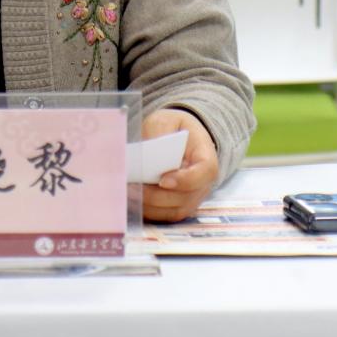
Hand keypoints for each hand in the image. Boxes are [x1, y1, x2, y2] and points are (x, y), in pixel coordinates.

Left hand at [140, 108, 218, 222]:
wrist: (179, 138)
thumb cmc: (173, 129)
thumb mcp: (165, 120)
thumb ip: (158, 132)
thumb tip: (148, 151)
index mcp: (206, 158)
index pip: (204, 172)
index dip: (185, 180)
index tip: (162, 180)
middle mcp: (203, 183)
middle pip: (185, 197)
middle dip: (157, 195)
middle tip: (134, 186)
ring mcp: (193, 198)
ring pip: (174, 210)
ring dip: (150, 205)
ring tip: (129, 192)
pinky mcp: (179, 207)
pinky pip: (165, 216)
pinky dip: (148, 210)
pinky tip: (132, 199)